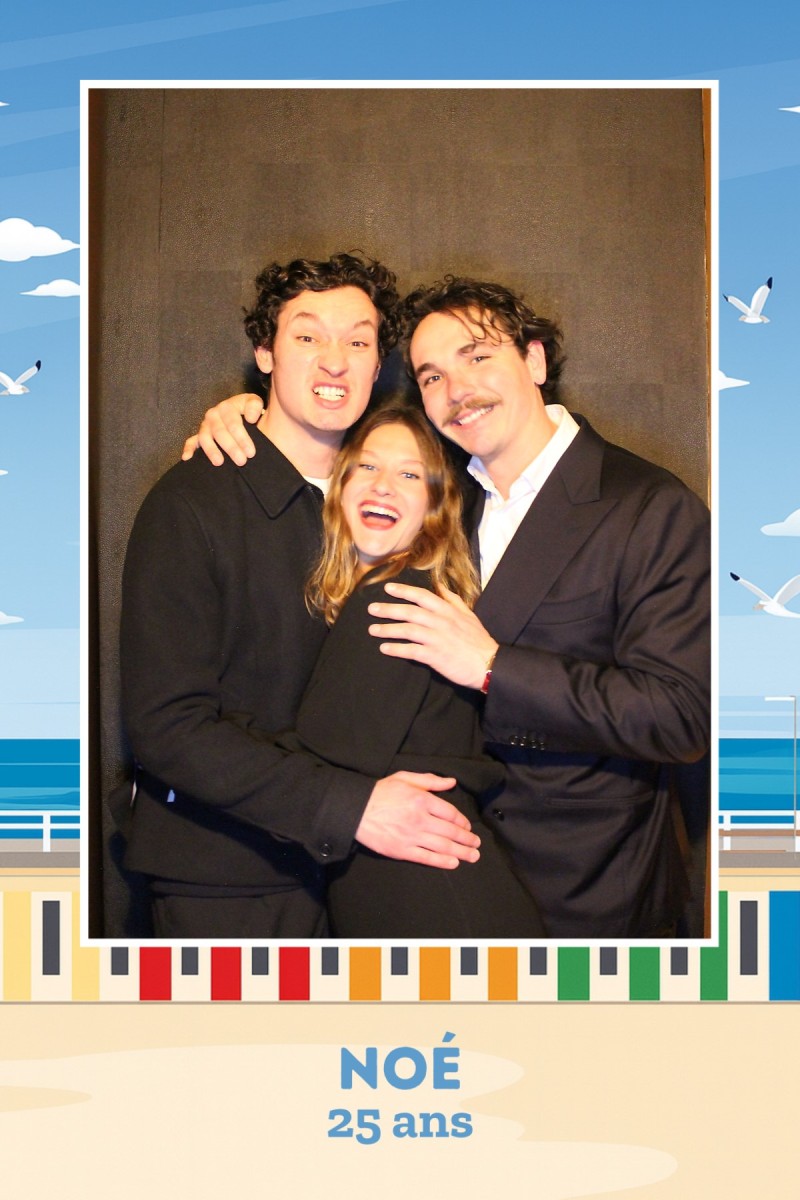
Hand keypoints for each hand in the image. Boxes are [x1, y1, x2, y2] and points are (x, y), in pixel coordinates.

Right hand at [181, 393, 263, 465]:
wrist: (248, 421)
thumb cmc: (253, 416)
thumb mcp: (257, 406)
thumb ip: (255, 407)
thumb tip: (250, 418)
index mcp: (229, 405)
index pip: (233, 422)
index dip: (242, 438)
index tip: (251, 452)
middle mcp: (215, 413)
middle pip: (220, 432)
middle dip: (231, 447)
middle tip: (241, 461)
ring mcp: (206, 425)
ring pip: (205, 437)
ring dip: (212, 450)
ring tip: (219, 462)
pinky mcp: (200, 435)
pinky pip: (192, 442)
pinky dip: (189, 449)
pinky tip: (187, 457)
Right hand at [356, 771, 480, 868]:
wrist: (356, 810)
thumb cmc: (381, 792)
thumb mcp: (405, 778)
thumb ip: (430, 780)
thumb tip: (452, 782)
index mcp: (422, 799)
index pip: (450, 813)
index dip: (462, 821)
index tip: (468, 826)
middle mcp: (420, 819)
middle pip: (451, 831)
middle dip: (467, 839)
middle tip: (477, 844)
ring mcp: (412, 836)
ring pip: (443, 846)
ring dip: (461, 852)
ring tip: (473, 856)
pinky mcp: (402, 850)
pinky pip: (427, 858)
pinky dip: (442, 861)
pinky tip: (454, 863)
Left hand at [367, 583, 498, 689]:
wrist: (489, 664)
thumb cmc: (478, 640)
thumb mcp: (469, 615)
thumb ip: (453, 600)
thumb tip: (440, 586)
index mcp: (448, 611)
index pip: (422, 596)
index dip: (404, 591)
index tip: (387, 588)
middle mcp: (441, 622)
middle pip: (410, 612)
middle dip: (389, 609)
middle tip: (372, 609)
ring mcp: (438, 639)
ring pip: (408, 630)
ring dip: (388, 629)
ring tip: (372, 629)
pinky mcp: (436, 656)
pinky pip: (411, 651)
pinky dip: (397, 649)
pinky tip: (384, 648)